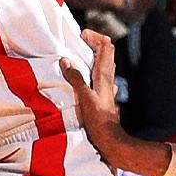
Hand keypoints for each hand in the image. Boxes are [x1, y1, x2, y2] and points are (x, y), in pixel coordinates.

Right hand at [60, 30, 124, 165]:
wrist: (110, 140)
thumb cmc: (98, 120)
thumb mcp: (84, 97)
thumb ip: (75, 78)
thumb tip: (65, 60)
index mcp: (104, 75)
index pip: (105, 46)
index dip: (95, 36)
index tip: (81, 35)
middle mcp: (108, 78)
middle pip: (107, 51)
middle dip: (94, 42)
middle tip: (79, 41)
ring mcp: (107, 87)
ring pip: (104, 63)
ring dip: (93, 54)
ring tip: (78, 54)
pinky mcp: (103, 95)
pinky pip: (99, 75)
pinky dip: (91, 68)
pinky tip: (83, 75)